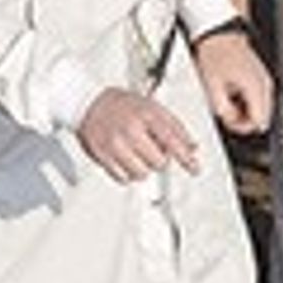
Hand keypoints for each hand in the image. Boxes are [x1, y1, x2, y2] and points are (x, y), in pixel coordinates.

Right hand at [74, 82, 203, 180]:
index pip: (172, 140)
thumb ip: (175, 127)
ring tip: (136, 154)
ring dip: (144, 168)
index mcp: (146, 115)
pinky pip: (123, 178)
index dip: (185, 157)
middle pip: (159, 163)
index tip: (195, 169)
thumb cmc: (122, 105)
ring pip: (142, 174)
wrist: (88, 103)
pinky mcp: (102, 156)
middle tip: (152, 149)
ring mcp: (115, 144)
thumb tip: (192, 147)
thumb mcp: (152, 107)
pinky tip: (125, 159)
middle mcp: (131, 130)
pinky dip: (127, 173)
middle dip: (160, 159)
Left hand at [196, 23, 276, 139]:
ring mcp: (266, 81)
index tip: (228, 119)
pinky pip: (258, 99)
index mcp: (256, 87)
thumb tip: (231, 121)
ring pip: (261, 109)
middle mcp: (265, 85)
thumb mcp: (212, 87)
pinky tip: (234, 91)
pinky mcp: (261, 78)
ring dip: (244, 109)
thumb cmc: (216, 55)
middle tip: (226, 108)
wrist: (220, 35)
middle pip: (262, 118)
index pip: (259, 122)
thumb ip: (223, 109)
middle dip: (243, 118)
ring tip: (228, 97)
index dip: (241, 126)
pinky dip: (246, 100)